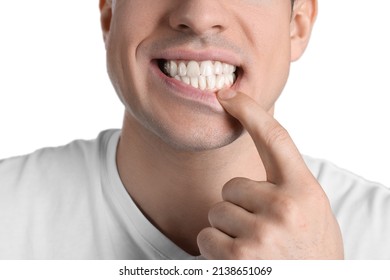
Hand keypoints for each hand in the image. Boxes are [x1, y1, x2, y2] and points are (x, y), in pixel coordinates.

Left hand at [197, 89, 343, 258]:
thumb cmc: (311, 250)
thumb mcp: (311, 210)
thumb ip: (286, 184)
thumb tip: (254, 154)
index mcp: (303, 190)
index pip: (274, 138)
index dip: (249, 111)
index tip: (227, 95)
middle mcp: (284, 207)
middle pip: (231, 186)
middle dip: (238, 206)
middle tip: (261, 229)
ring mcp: (261, 233)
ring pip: (216, 212)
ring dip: (227, 229)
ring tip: (255, 247)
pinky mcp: (238, 258)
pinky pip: (206, 236)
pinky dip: (216, 248)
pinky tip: (242, 261)